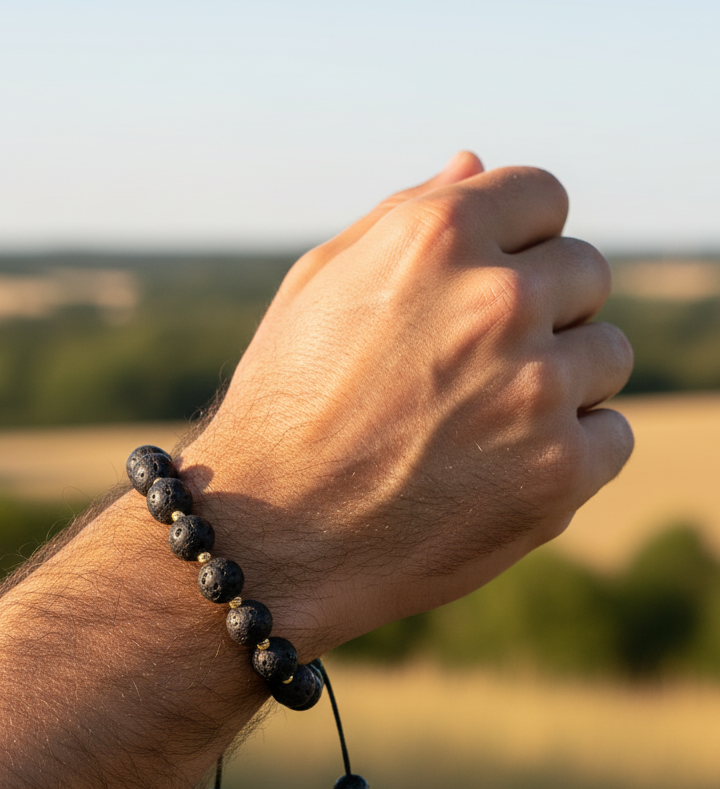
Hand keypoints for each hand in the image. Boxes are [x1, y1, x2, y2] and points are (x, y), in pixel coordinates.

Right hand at [181, 152, 633, 654]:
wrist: (270, 534)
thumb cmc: (285, 405)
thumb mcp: (317, 288)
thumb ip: (401, 216)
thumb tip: (476, 161)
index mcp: (438, 237)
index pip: (543, 196)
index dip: (519, 240)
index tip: (492, 281)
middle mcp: (498, 301)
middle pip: (585, 275)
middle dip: (541, 311)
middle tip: (472, 368)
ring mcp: (535, 389)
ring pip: (606, 356)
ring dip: (559, 382)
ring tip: (478, 424)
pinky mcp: (559, 473)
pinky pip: (610, 436)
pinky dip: (569, 452)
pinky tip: (499, 470)